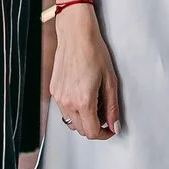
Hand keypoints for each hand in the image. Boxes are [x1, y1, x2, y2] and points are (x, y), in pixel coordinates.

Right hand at [50, 7, 120, 138]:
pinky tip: (83, 95)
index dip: (104, 134)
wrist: (76, 35)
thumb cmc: (93, 51)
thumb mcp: (110, 80)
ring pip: (71, 121)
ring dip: (83, 119)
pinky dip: (74, 109)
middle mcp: (67, 102)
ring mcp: (58, 97)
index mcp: (83, 101)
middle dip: (94, 126)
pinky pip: (64, 109)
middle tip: (105, 114)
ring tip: (95, 102)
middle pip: (80, 130)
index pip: (91, 132)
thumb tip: (114, 125)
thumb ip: (112, 107)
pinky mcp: (54, 90)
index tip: (110, 128)